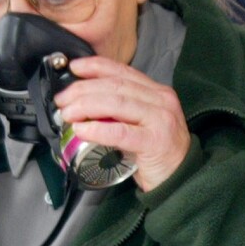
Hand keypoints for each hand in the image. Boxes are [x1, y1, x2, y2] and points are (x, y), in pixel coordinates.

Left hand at [55, 57, 190, 192]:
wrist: (182, 179)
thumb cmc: (157, 153)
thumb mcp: (140, 123)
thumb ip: (119, 112)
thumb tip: (83, 106)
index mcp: (156, 92)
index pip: (123, 71)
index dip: (96, 66)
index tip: (74, 67)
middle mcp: (160, 100)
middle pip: (115, 86)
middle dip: (83, 89)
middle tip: (62, 100)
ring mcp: (160, 119)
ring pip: (116, 103)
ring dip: (86, 105)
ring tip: (68, 113)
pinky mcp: (155, 141)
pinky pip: (121, 132)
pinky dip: (98, 129)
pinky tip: (82, 130)